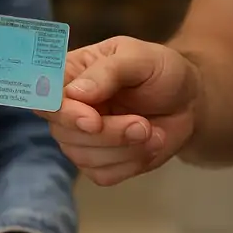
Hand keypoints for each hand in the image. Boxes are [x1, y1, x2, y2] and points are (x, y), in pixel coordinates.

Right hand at [37, 36, 199, 185]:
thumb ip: (109, 72)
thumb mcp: (140, 58)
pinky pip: (103, 174)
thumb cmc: (160, 71)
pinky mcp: (99, 163)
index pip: (45, 96)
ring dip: (124, 149)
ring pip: (84, 157)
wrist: (187, 101)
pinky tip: (149, 144)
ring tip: (152, 131)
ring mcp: (80, 138)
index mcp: (69, 74)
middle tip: (142, 125)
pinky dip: (132, 163)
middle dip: (107, 134)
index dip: (63, 112)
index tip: (92, 120)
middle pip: (63, 132)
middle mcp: (67, 108)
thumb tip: (76, 93)